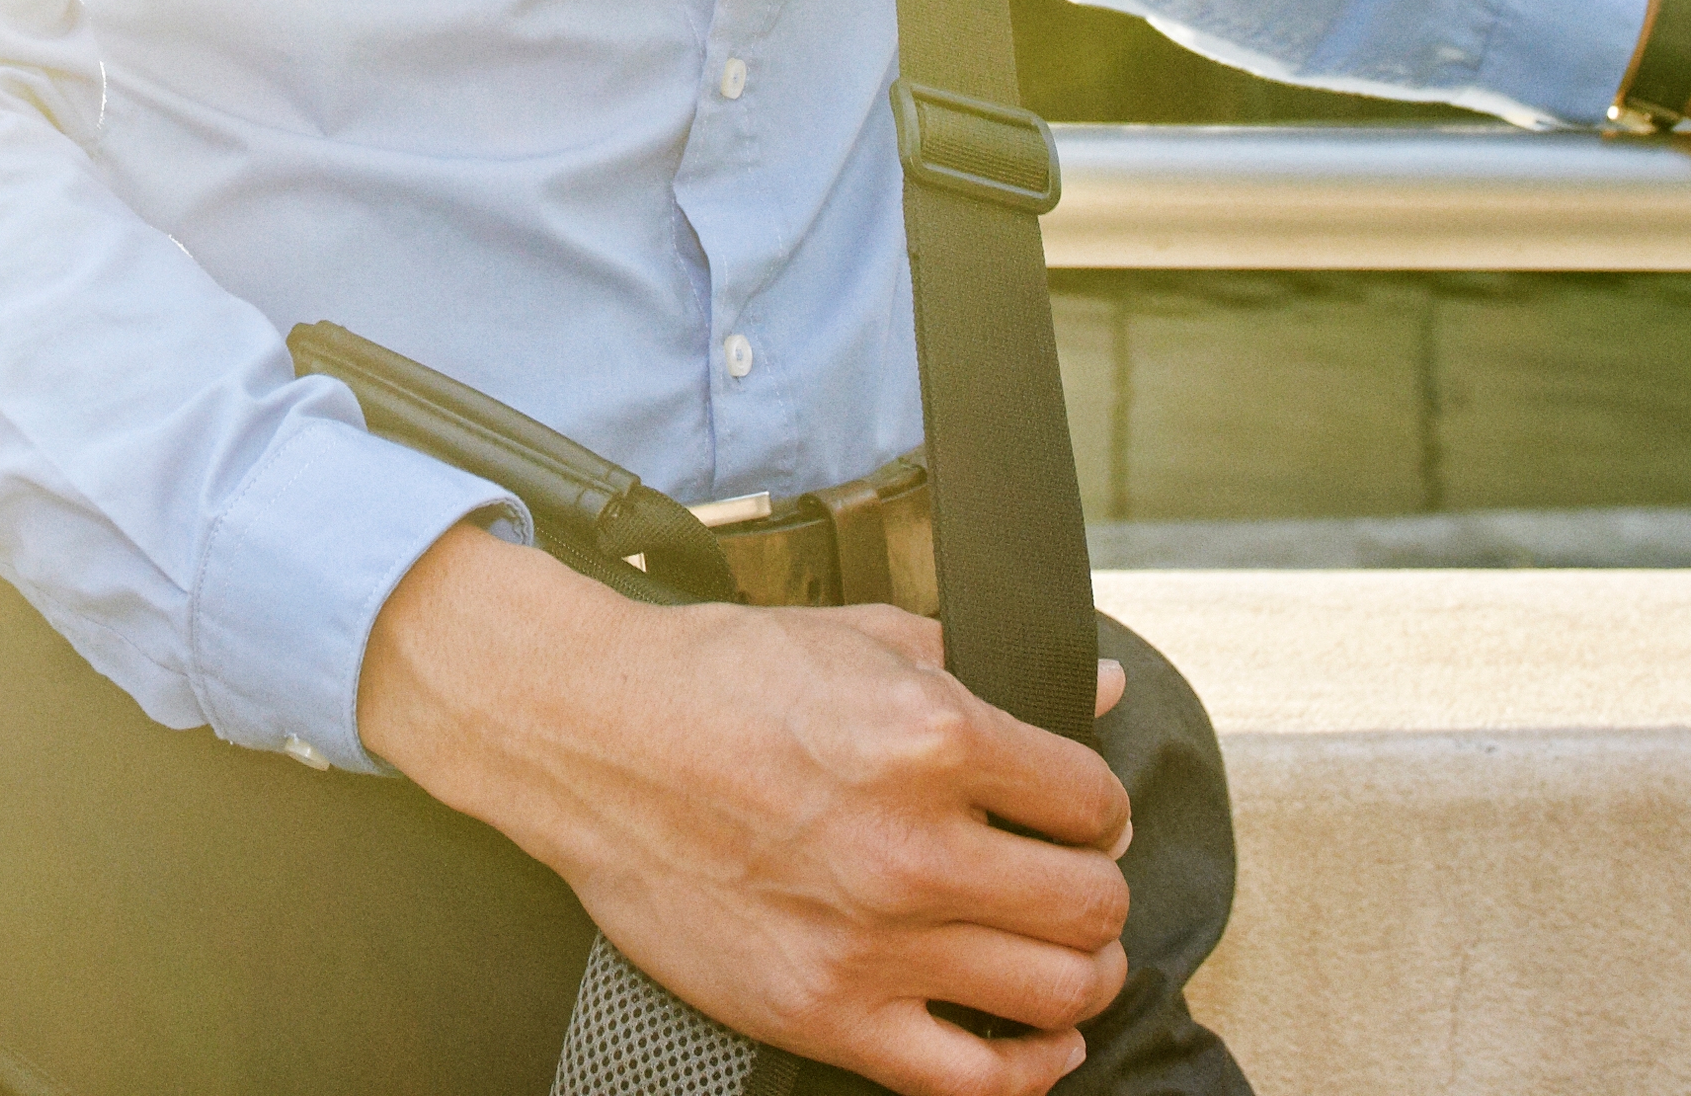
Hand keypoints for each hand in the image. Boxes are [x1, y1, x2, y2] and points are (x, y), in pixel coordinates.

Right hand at [356, 524, 1130, 1095]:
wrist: (588, 734)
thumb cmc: (713, 681)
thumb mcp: (860, 638)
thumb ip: (986, 665)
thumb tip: (1102, 690)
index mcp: (933, 737)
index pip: (1093, 801)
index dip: (1098, 808)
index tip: (1079, 816)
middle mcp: (914, 845)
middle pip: (1091, 904)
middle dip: (1097, 894)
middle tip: (1073, 886)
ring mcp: (872, 939)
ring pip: (1059, 993)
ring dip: (1081, 978)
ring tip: (1062, 958)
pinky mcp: (826, 1011)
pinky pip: (975, 1079)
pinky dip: (1030, 1070)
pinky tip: (1037, 1043)